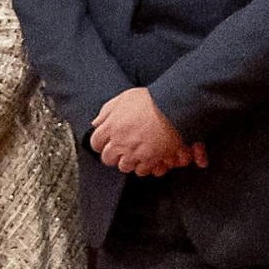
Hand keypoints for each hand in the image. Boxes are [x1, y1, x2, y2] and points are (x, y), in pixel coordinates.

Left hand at [89, 86, 204, 179]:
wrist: (173, 107)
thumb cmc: (150, 100)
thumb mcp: (124, 98)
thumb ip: (107, 111)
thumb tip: (96, 122)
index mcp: (111, 126)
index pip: (96, 142)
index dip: (100, 143)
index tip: (105, 143)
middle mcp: (120, 142)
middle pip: (108, 158)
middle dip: (113, 155)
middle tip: (120, 150)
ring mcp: (135, 152)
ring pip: (124, 166)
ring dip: (128, 161)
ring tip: (136, 154)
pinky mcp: (150, 159)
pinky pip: (142, 170)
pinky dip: (144, 166)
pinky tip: (148, 158)